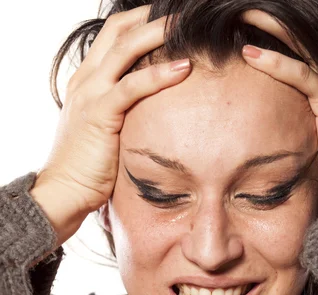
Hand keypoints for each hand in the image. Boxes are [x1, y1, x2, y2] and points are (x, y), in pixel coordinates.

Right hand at [34, 5, 191, 217]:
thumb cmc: (89, 166)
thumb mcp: (105, 129)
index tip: (169, 19)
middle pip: (119, 30)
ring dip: (158, 32)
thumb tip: (151, 111)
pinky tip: (184, 67)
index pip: (113, 36)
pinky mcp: (99, 113)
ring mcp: (90, 94)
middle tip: (183, 13)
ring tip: (187, 25)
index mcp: (86, 80)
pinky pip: (132, 86)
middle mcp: (86, 79)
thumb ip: (122, 111)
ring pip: (125, 48)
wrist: (66, 190)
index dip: (140, 22)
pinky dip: (159, 74)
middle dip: (151, 16)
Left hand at [240, 9, 317, 170]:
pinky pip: (302, 76)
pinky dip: (276, 64)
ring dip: (270, 29)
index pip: (292, 45)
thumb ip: (282, 113)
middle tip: (242, 9)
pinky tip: (252, 55)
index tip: (244, 22)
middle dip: (270, 20)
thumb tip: (248, 116)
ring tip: (243, 16)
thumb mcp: (300, 128)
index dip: (271, 32)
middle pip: (295, 37)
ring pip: (299, 46)